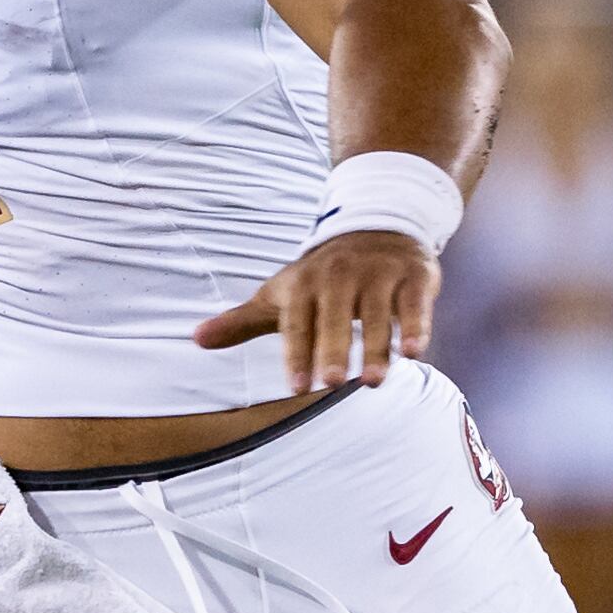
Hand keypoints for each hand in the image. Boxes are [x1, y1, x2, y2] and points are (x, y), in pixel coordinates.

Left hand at [195, 231, 437, 392]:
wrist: (376, 224)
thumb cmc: (322, 275)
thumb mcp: (281, 294)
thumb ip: (243, 321)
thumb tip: (196, 339)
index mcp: (304, 283)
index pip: (298, 323)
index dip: (297, 354)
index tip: (297, 387)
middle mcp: (340, 276)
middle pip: (336, 316)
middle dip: (334, 349)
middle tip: (333, 384)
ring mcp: (378, 273)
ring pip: (378, 313)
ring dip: (376, 346)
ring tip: (373, 381)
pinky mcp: (413, 275)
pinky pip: (414, 303)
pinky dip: (416, 326)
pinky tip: (415, 353)